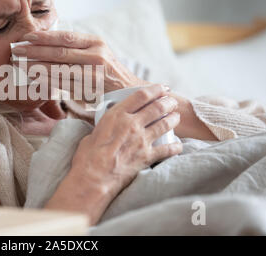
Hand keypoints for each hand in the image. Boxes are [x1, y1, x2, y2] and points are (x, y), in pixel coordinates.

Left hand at [12, 31, 146, 94]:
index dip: (44, 36)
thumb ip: (77, 46)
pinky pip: (64, 84)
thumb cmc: (107, 69)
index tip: (27, 37)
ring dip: (37, 67)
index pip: (66, 37)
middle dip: (35, 51)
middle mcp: (96, 55)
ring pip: (59, 69)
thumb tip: (47, 40)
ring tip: (20, 64)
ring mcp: (93, 73)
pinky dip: (47, 81)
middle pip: (60, 52)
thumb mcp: (97, 50)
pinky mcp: (90, 89)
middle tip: (17, 50)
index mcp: (96, 42)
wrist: (127, 89)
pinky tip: (34, 78)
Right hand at [45, 85, 181, 223]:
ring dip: (173, 119)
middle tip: (172, 101)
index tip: (162, 87)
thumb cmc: (87, 156)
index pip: (141, 95)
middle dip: (168, 102)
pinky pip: (168, 149)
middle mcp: (131, 124)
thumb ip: (106, 126)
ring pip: (165, 124)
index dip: (155, 89)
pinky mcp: (147, 156)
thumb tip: (108, 127)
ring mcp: (141, 140)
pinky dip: (175, 146)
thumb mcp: (94, 132)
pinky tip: (178, 145)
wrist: (93, 178)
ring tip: (176, 116)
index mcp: (117, 115)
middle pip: (157, 107)